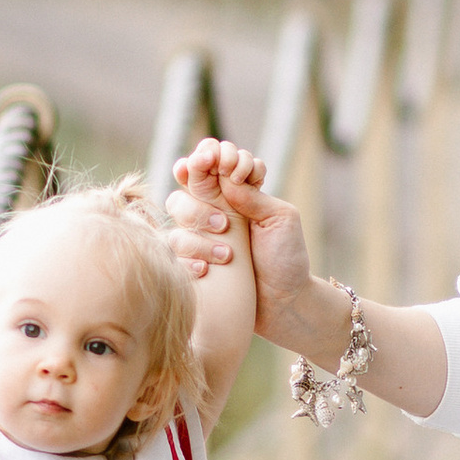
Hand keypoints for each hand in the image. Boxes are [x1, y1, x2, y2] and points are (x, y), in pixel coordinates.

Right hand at [168, 142, 317, 339]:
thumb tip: (226, 180)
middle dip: (201, 206)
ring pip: (176, 222)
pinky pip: (172, 255)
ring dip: (198, 237)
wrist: (285, 303)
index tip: (213, 162)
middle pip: (183, 191)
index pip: (207, 164)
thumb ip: (254, 196)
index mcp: (233, 194)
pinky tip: (207, 270)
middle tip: (226, 225)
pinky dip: (189, 260)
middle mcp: (211, 212)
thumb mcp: (281, 219)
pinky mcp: (191, 265)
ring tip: (228, 255)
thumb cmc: (286, 258)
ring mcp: (199, 239)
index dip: (203, 157)